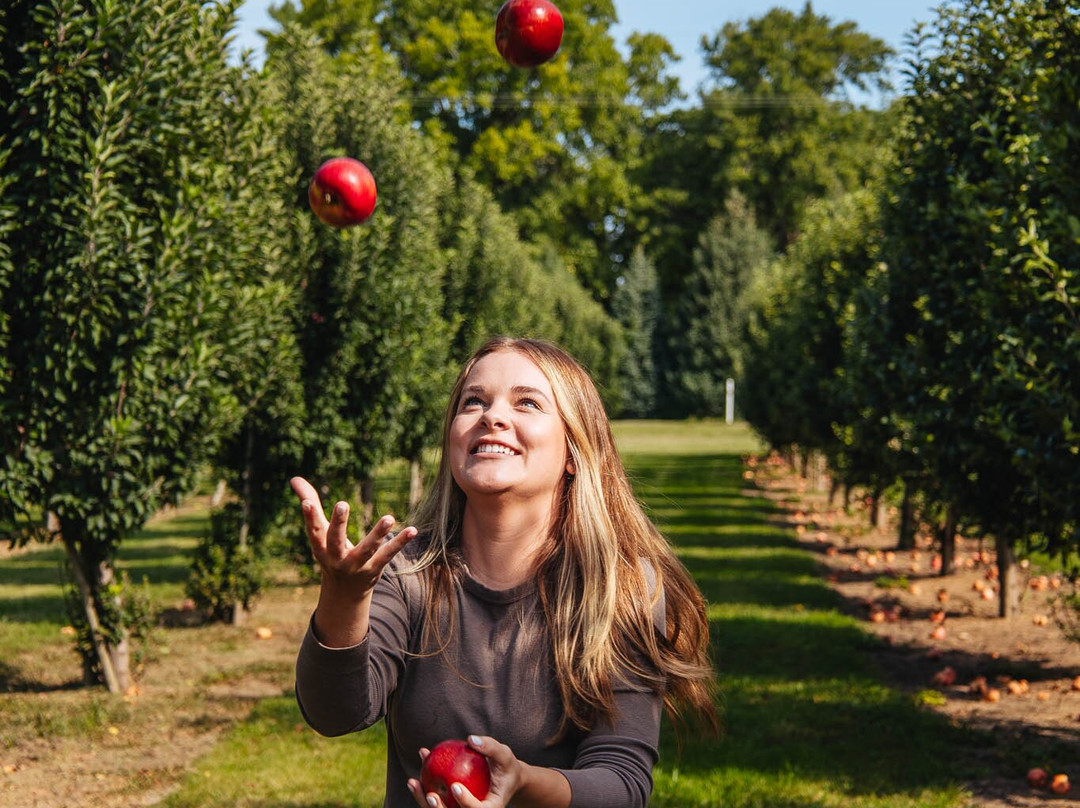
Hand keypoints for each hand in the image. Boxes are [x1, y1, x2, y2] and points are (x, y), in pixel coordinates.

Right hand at [290, 476, 416, 644]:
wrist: (343, 594)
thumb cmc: (330, 553)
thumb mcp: (319, 533)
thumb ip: (310, 503)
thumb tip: (293, 478)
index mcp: (321, 547)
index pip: (314, 532)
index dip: (309, 518)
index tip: (307, 503)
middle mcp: (336, 558)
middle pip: (336, 540)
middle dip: (338, 524)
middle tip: (342, 504)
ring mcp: (356, 565)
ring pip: (367, 549)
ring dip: (378, 534)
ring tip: (389, 518)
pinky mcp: (374, 569)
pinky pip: (387, 555)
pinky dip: (400, 543)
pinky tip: (412, 530)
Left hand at [407, 735, 526, 807]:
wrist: (503, 778)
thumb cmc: (505, 766)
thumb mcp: (504, 755)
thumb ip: (490, 747)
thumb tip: (470, 739)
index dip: (466, 802)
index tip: (455, 786)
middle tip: (430, 795)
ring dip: (422, 799)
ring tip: (412, 782)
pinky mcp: (450, 804)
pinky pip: (435, 798)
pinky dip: (424, 785)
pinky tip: (418, 766)